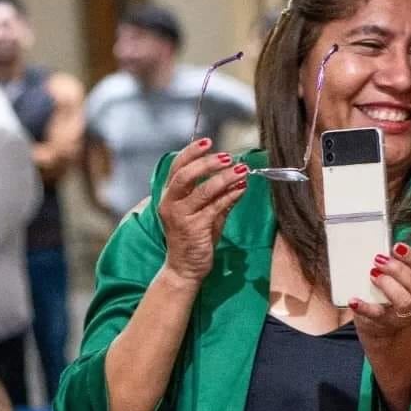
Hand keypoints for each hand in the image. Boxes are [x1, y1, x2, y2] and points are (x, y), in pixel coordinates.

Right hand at [158, 139, 247, 283]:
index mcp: (169, 196)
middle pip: (186, 175)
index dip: (192, 152)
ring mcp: (180, 216)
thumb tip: (239, 179)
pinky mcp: (194, 229)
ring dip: (224, 178)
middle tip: (228, 157)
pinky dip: (229, 196)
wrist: (184, 269)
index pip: (176, 167)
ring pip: (202, 190)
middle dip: (208, 163)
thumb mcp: (205, 214)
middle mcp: (170, 203)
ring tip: (241, 170)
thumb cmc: (193, 239)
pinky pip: (215, 207)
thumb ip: (219, 197)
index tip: (208, 141)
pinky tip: (241, 190)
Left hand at [350, 242, 410, 338]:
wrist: (383, 325)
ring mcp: (409, 317)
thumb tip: (383, 246)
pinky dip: (365, 307)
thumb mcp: (403, 280)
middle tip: (379, 260)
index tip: (396, 247)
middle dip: (398, 270)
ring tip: (372, 274)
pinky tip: (354, 300)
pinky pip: (378, 315)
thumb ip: (400, 266)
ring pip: (405, 301)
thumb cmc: (394, 295)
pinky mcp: (388, 324)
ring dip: (388, 285)